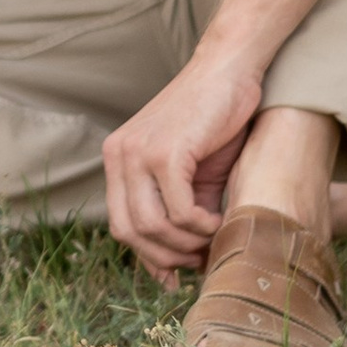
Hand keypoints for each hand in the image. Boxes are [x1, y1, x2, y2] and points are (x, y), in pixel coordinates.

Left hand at [103, 42, 264, 281]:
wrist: (229, 70)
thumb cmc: (215, 122)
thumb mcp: (189, 177)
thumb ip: (175, 216)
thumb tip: (170, 276)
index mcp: (118, 159)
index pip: (120, 226)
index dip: (150, 256)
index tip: (179, 272)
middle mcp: (118, 155)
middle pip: (129, 232)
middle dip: (167, 256)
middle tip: (199, 257)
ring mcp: (138, 152)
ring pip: (151, 226)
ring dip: (187, 244)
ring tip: (212, 236)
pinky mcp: (165, 151)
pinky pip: (178, 211)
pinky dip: (201, 226)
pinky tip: (217, 220)